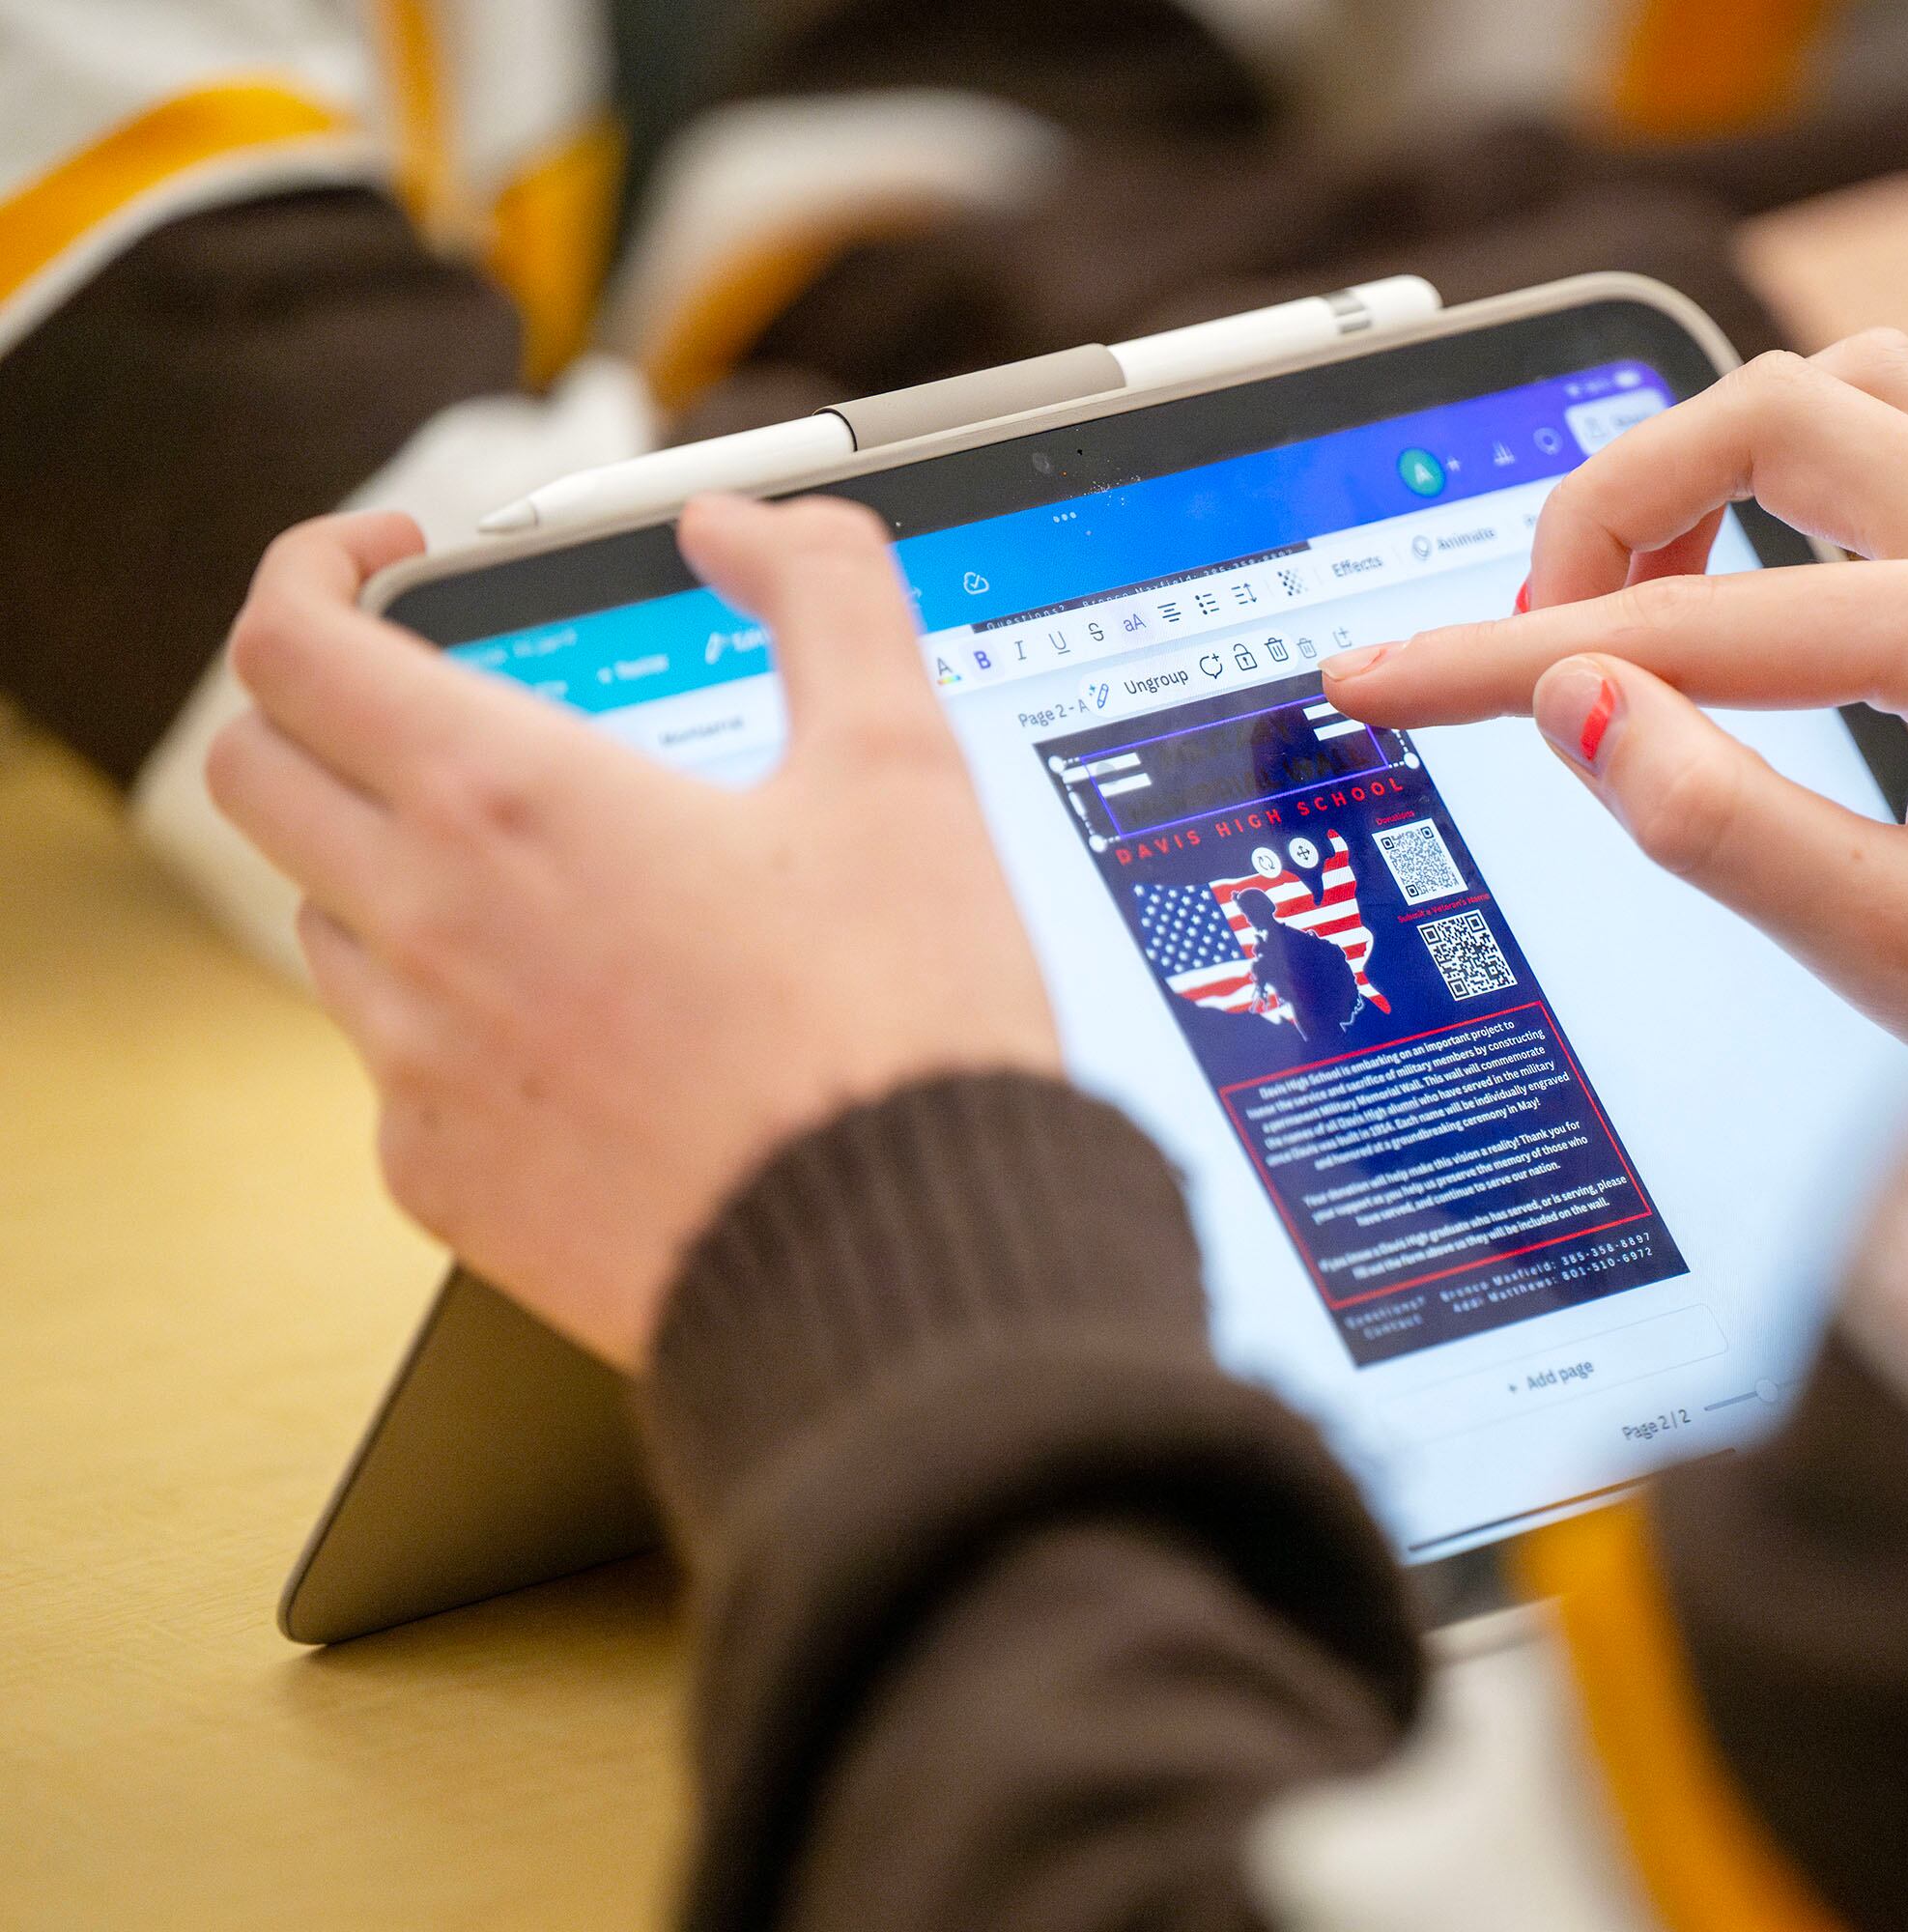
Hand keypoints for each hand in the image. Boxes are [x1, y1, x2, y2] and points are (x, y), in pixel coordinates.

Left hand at [206, 495, 1055, 1368]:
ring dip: (390, 864)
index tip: (395, 560)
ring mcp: (416, 1067)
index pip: (292, 642)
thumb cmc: (899, 1028)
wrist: (898, 1271)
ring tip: (545, 875)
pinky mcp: (442, 1183)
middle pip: (256, 769)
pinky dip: (453, 1018)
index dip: (315, 565)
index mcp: (511, 802)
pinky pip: (392, 1068)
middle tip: (434, 698)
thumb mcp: (906, 768)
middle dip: (320, 701)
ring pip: (321, 921)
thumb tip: (748, 525)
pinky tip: (586, 1029)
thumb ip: (830, 597)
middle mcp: (425, 928)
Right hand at [1323, 333, 1907, 1043]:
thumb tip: (1582, 708)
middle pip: (1777, 408)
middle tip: (1545, 630)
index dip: (1506, 656)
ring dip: (1736, 445)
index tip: (1386, 680)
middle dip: (1618, 503)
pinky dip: (1857, 429)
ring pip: (1874, 373)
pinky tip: (1813, 514)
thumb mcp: (1902, 960)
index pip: (1695, 630)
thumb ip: (1727, 828)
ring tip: (1660, 575)